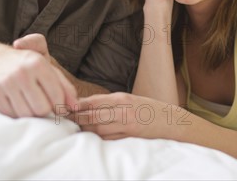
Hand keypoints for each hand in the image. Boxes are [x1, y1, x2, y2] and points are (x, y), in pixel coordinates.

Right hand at [0, 34, 76, 117]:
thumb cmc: (29, 65)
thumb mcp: (49, 68)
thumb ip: (65, 86)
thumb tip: (75, 106)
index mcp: (38, 64)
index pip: (56, 96)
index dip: (60, 106)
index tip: (59, 107)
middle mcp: (22, 72)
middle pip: (42, 109)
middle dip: (46, 111)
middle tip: (44, 106)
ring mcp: (7, 83)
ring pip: (26, 114)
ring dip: (31, 114)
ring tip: (31, 104)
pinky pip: (11, 115)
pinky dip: (17, 114)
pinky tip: (19, 103)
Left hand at [69, 92, 190, 139]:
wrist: (172, 121)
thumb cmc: (149, 109)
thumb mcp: (129, 99)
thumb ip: (109, 102)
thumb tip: (85, 104)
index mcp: (121, 98)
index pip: (93, 101)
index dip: (77, 105)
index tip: (64, 107)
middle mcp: (123, 109)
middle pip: (93, 115)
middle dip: (77, 118)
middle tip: (63, 119)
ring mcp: (127, 124)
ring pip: (98, 128)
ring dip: (85, 128)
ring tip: (73, 128)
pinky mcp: (130, 136)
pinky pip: (109, 138)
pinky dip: (98, 137)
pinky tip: (91, 137)